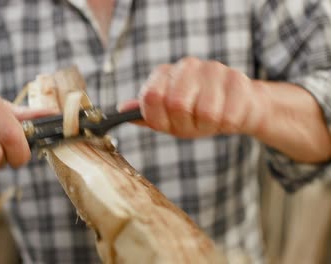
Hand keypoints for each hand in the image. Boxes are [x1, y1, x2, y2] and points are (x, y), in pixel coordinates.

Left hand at [120, 57, 269, 138]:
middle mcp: (187, 65)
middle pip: (177, 105)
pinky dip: (227, 124)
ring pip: (206, 113)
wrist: (238, 108)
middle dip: (185, 124)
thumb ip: (147, 114)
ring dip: (208, 125)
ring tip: (211, 119)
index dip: (159, 118)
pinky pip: (228, 116)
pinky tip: (228, 115)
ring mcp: (213, 69)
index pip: (151, 97)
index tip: (168, 122)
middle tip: (193, 123)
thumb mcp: (168, 118)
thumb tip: (121, 109)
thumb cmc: (197, 114)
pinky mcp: (237, 80)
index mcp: (164, 74)